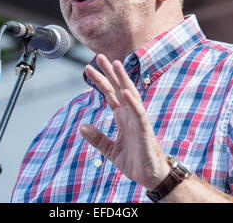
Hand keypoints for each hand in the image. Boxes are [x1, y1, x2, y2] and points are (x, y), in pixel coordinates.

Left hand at [80, 54, 169, 189]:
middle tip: (99, 56)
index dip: (99, 80)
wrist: (150, 176)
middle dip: (109, 72)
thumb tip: (81, 126)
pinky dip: (132, 102)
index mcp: (122, 116)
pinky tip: (125, 91)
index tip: (88, 68)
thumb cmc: (135, 161)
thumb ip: (97, 138)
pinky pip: (138, 113)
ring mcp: (137, 119)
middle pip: (118, 87)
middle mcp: (130, 113)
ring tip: (116, 64)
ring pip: (130, 94)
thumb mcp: (110, 150)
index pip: (109, 93)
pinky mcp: (144, 129)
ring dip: (123, 79)